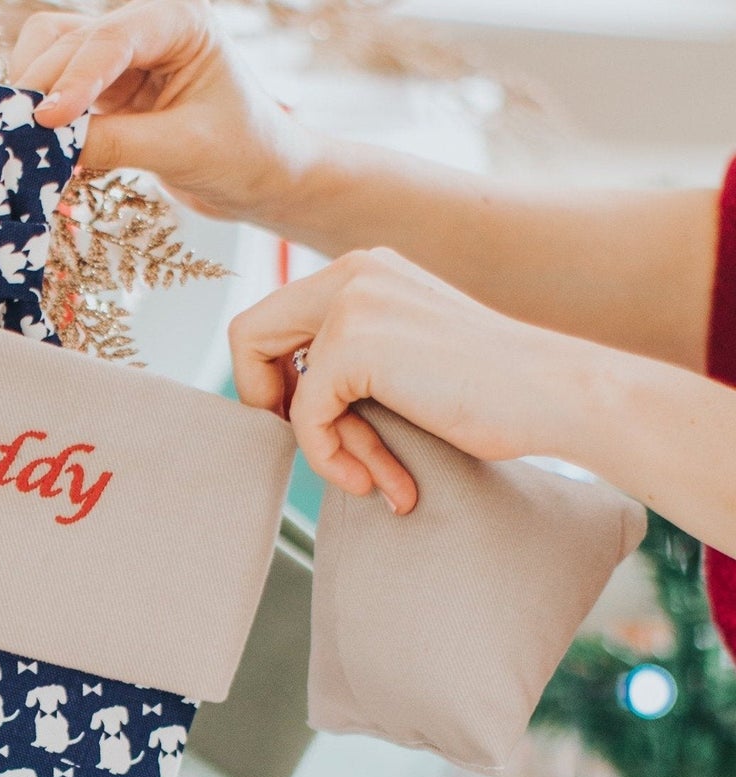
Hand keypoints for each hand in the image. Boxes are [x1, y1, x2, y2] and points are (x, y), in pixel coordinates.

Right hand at [9, 0, 314, 222]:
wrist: (259, 178)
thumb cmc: (241, 154)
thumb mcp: (182, 150)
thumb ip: (118, 144)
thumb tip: (51, 150)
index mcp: (179, 23)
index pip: (113, 38)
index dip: (73, 77)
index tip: (45, 119)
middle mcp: (146, 29)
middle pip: (70, 40)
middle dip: (39, 86)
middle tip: (12, 137)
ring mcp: (122, 57)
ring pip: (53, 54)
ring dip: (30, 93)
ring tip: (19, 141)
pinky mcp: (107, 90)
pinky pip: (58, 92)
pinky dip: (42, 117)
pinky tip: (37, 148)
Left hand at [229, 248, 572, 510]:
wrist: (555, 395)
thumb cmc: (490, 394)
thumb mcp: (404, 360)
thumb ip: (348, 357)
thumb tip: (275, 392)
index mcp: (365, 270)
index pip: (269, 318)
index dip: (268, 379)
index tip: (303, 423)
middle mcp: (354, 271)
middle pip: (247, 337)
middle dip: (267, 404)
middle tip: (316, 446)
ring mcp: (353, 302)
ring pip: (279, 387)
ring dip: (323, 446)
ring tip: (373, 475)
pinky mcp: (353, 344)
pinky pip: (304, 418)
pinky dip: (330, 459)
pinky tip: (376, 481)